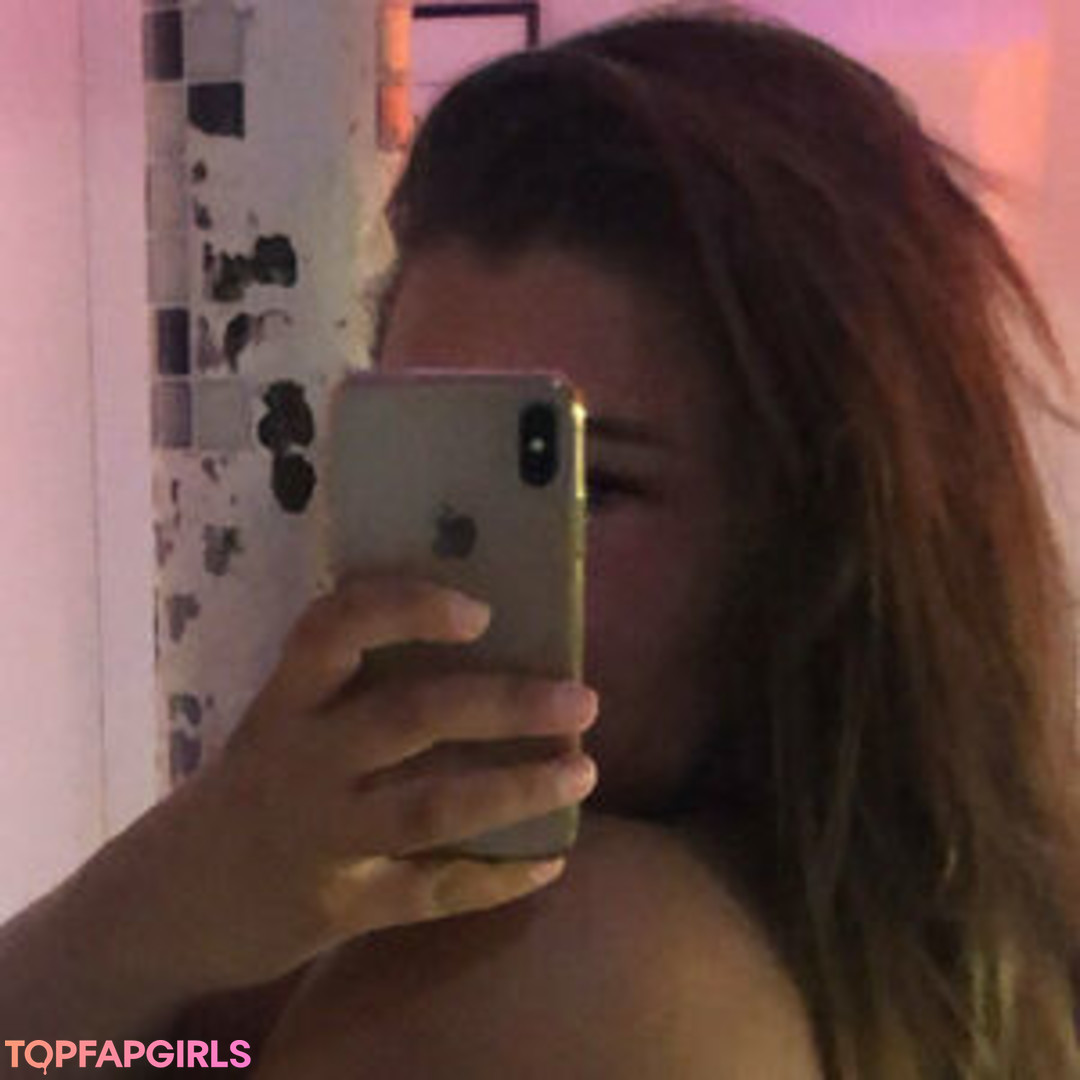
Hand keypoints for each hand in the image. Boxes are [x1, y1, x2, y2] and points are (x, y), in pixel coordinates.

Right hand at [115, 574, 599, 994]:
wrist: (163, 906)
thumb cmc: (248, 792)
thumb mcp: (277, 728)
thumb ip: (347, 692)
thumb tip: (471, 643)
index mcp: (284, 705)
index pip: (335, 630)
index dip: (406, 609)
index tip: (480, 612)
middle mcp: (301, 762)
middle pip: (410, 717)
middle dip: (505, 705)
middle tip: (581, 701)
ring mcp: (321, 838)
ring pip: (431, 807)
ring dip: (517, 789)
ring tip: (583, 772)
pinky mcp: (338, 907)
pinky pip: (431, 892)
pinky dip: (496, 879)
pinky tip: (550, 862)